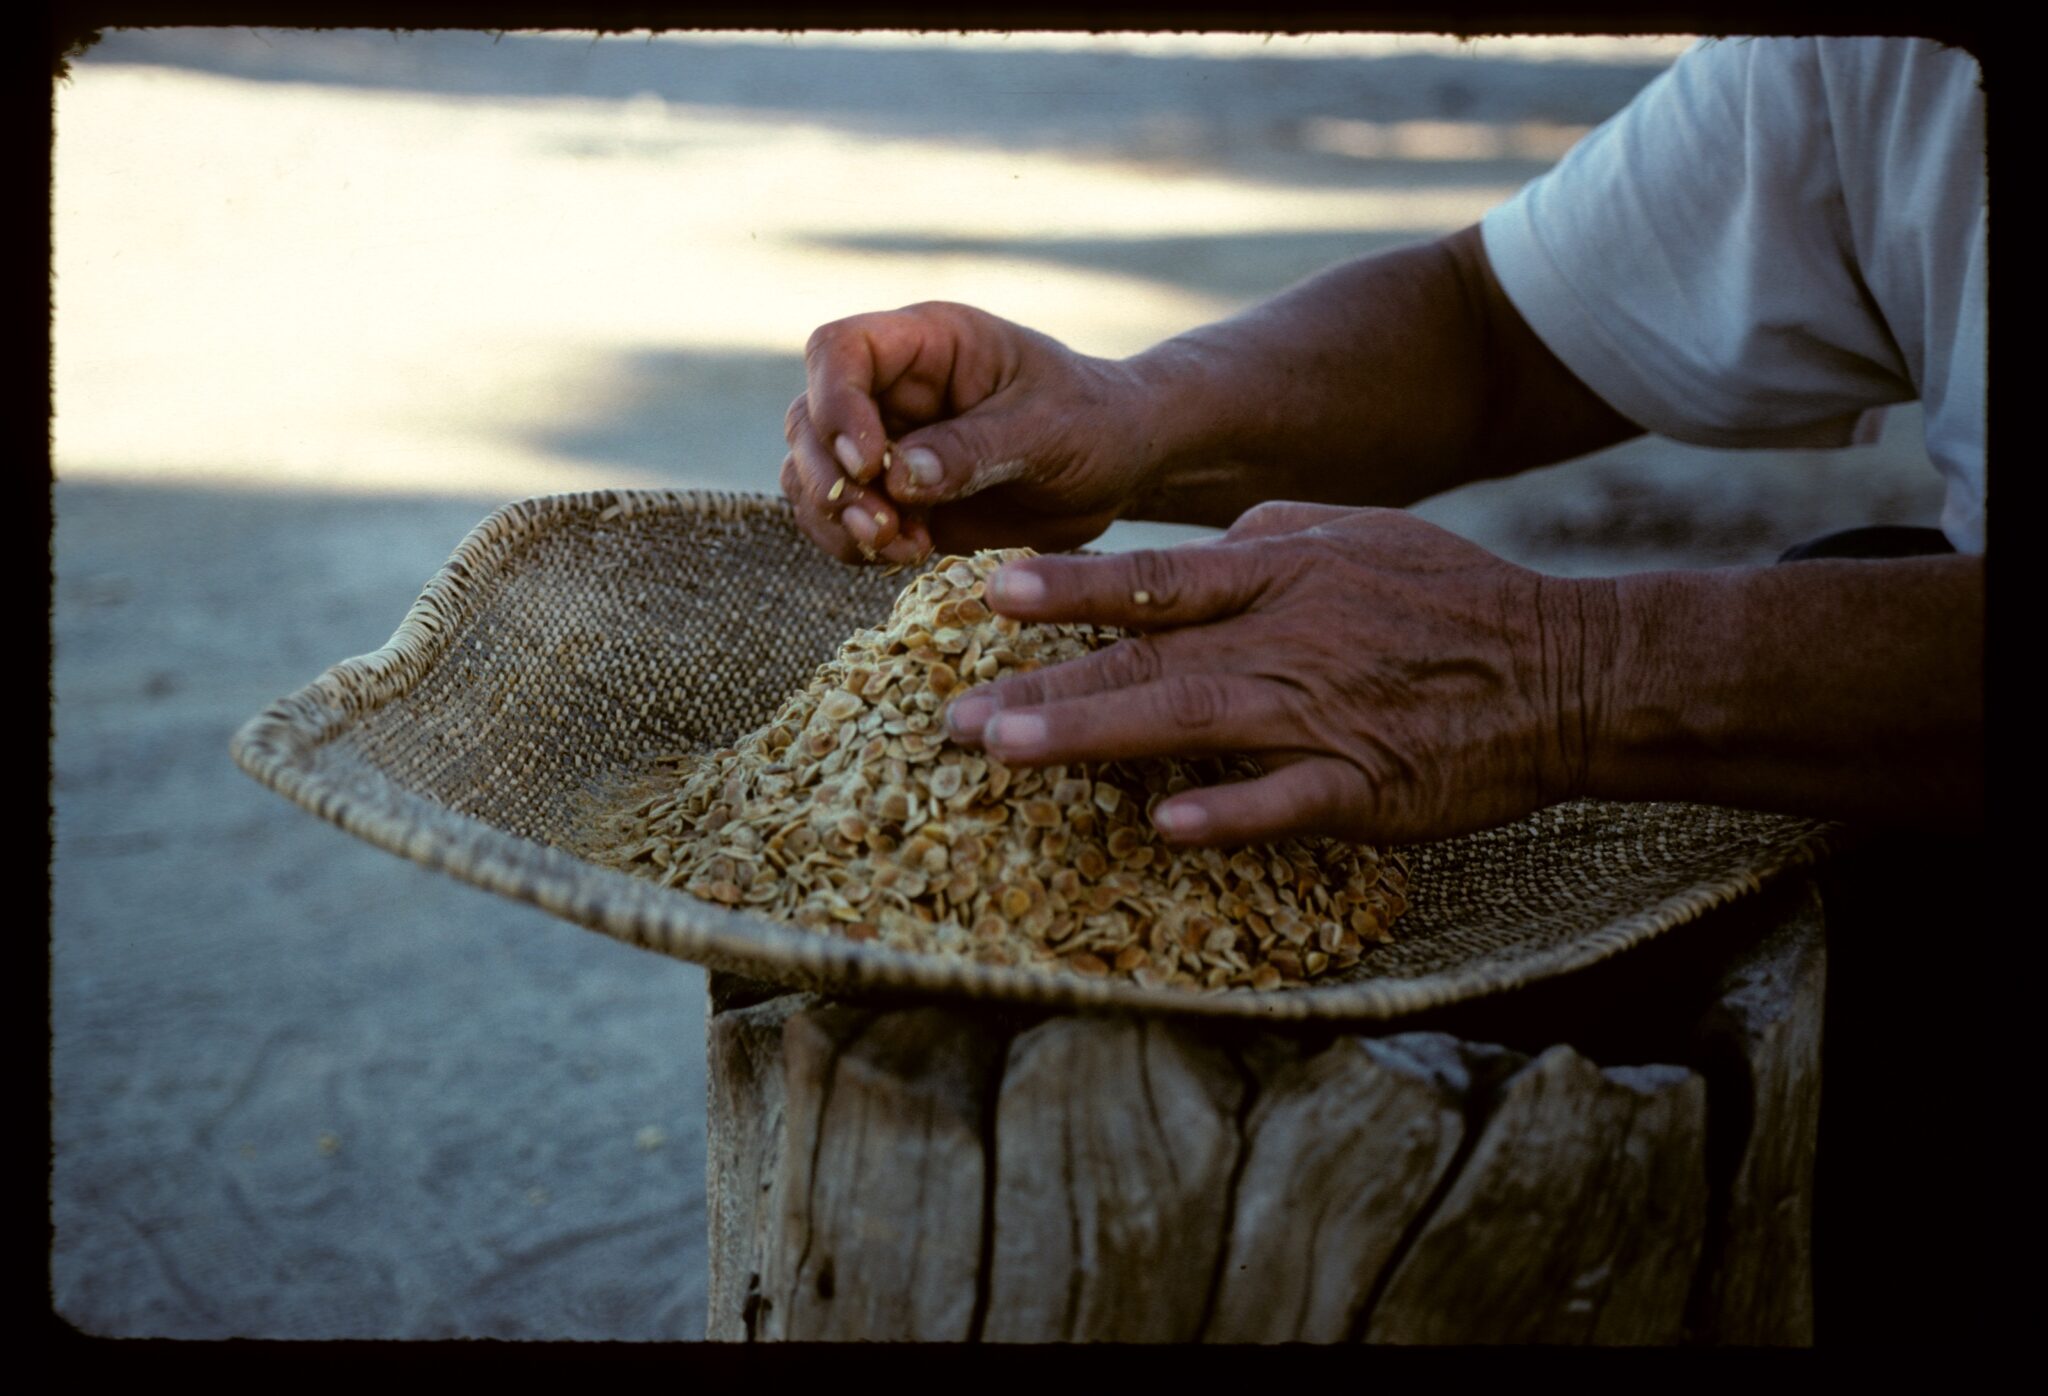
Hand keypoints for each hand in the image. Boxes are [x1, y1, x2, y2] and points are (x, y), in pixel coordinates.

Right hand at [781, 301, 1154, 563]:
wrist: (1117, 468)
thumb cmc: (1093, 422)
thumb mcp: (1050, 428)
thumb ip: (977, 448)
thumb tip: (899, 478)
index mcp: (927, 342)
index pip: (839, 350)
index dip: (836, 404)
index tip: (870, 464)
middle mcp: (892, 387)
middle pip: (808, 417)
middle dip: (828, 477)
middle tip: (880, 524)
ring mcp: (886, 443)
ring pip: (809, 472)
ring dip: (836, 517)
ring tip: (900, 545)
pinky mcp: (893, 497)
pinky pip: (837, 518)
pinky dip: (854, 544)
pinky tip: (908, 553)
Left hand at [943, 502, 1621, 846]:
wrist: (1568, 669)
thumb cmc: (1454, 597)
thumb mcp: (1361, 533)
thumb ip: (1271, 537)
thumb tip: (1205, 543)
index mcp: (1283, 574)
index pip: (1156, 580)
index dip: (1070, 588)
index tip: (986, 594)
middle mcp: (1288, 637)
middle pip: (1147, 660)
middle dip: (1044, 688)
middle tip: (953, 718)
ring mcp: (1324, 713)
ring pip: (1191, 722)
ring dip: (1095, 737)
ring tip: (1009, 754)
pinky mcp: (1366, 784)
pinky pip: (1286, 800)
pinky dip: (1228, 810)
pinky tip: (1161, 825)